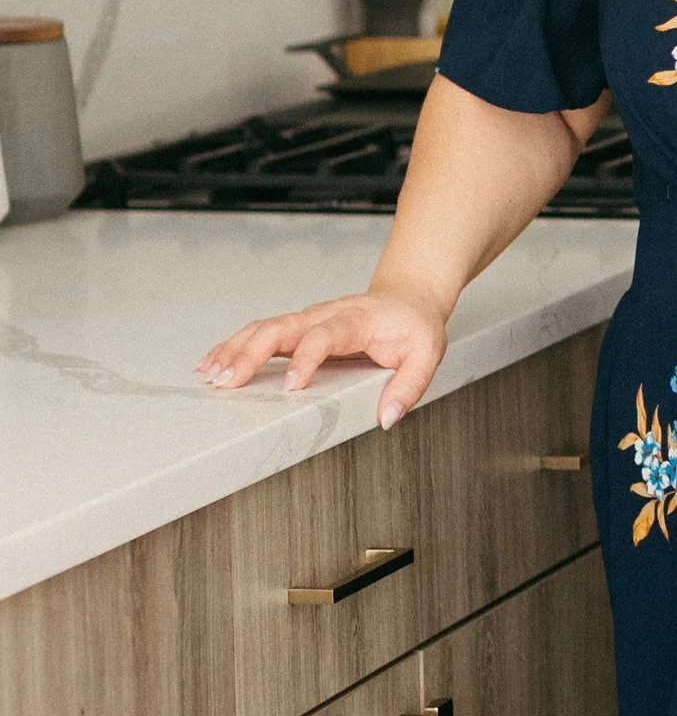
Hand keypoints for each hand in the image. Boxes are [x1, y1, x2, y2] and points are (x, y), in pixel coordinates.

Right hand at [197, 287, 448, 428]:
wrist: (407, 299)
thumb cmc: (413, 327)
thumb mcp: (426, 354)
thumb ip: (409, 386)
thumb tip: (386, 416)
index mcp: (355, 321)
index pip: (324, 336)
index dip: (305, 359)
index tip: (291, 386)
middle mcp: (325, 315)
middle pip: (281, 327)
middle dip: (250, 353)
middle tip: (228, 381)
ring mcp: (308, 319)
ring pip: (264, 327)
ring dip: (234, 350)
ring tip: (210, 375)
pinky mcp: (298, 327)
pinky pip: (261, 332)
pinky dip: (234, 346)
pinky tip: (213, 363)